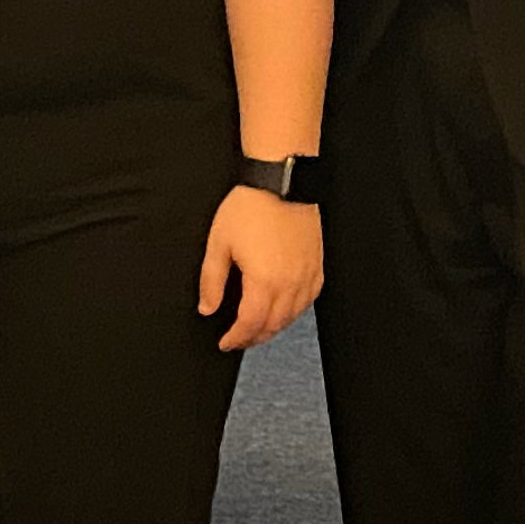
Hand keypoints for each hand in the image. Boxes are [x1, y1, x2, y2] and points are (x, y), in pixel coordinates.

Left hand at [200, 188, 321, 350]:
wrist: (280, 181)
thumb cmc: (251, 207)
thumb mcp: (219, 244)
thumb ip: (212, 281)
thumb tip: (207, 307)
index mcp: (264, 281)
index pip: (250, 324)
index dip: (236, 338)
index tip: (225, 342)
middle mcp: (290, 284)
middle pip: (272, 325)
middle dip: (253, 338)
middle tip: (238, 339)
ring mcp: (307, 276)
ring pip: (292, 317)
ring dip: (273, 327)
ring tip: (257, 328)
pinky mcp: (317, 266)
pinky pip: (308, 300)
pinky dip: (293, 312)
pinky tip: (283, 310)